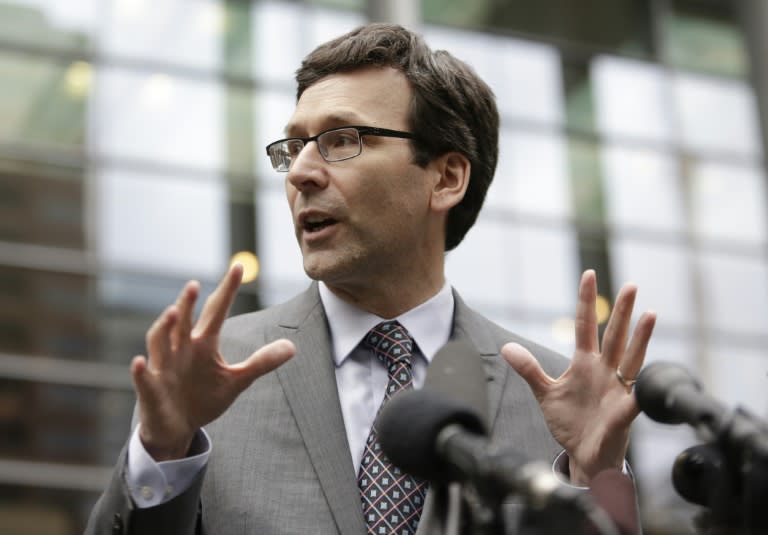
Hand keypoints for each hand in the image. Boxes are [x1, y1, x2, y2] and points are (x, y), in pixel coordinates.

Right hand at [130, 263, 294, 460]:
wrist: (177, 428)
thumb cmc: (203, 397)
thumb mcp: (236, 381)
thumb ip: (261, 362)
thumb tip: (292, 347)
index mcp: (203, 344)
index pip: (216, 311)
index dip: (226, 290)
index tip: (238, 266)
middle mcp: (181, 349)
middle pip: (183, 321)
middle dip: (188, 304)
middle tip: (195, 284)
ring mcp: (164, 368)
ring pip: (159, 342)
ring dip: (164, 327)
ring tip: (172, 312)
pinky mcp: (151, 390)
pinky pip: (144, 379)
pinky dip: (141, 371)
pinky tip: (139, 362)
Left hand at [502, 270, 655, 484]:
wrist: (584, 456)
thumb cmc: (570, 423)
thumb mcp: (545, 393)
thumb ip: (529, 369)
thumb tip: (507, 347)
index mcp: (585, 363)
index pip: (586, 325)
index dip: (586, 301)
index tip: (588, 275)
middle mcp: (604, 371)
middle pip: (614, 336)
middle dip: (622, 311)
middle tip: (630, 285)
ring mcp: (617, 390)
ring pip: (632, 358)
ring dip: (641, 338)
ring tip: (650, 314)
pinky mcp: (624, 413)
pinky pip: (635, 398)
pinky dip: (642, 389)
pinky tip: (650, 376)